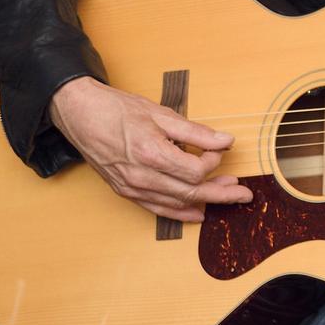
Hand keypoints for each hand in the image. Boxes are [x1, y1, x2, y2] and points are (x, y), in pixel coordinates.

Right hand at [49, 76, 253, 222]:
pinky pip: (157, 208)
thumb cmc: (117, 110)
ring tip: (227, 195)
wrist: (79, 114)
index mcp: (151, 154)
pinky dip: (179, 213)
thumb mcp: (161, 113)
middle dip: (222, 194)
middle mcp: (141, 176)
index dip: (214, 162)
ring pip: (176, 203)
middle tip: (245, 194)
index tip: (219, 149)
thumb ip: (196, 132)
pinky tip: (197, 214)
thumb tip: (225, 141)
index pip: (196, 170)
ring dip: (205, 202)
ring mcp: (132, 187)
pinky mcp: (125, 191)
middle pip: (191, 193)